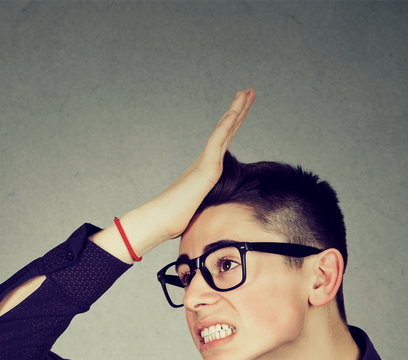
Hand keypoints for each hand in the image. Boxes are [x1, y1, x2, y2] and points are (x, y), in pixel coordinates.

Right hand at [140, 87, 255, 240]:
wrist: (158, 221)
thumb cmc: (174, 218)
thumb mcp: (199, 207)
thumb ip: (207, 201)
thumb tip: (213, 212)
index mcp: (205, 168)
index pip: (224, 141)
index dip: (235, 123)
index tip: (243, 108)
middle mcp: (205, 160)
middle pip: (226, 130)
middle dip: (239, 110)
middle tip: (248, 91)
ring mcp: (205, 163)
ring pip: (223, 130)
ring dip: (236, 110)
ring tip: (246, 92)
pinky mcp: (205, 170)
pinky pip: (216, 142)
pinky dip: (225, 126)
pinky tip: (233, 113)